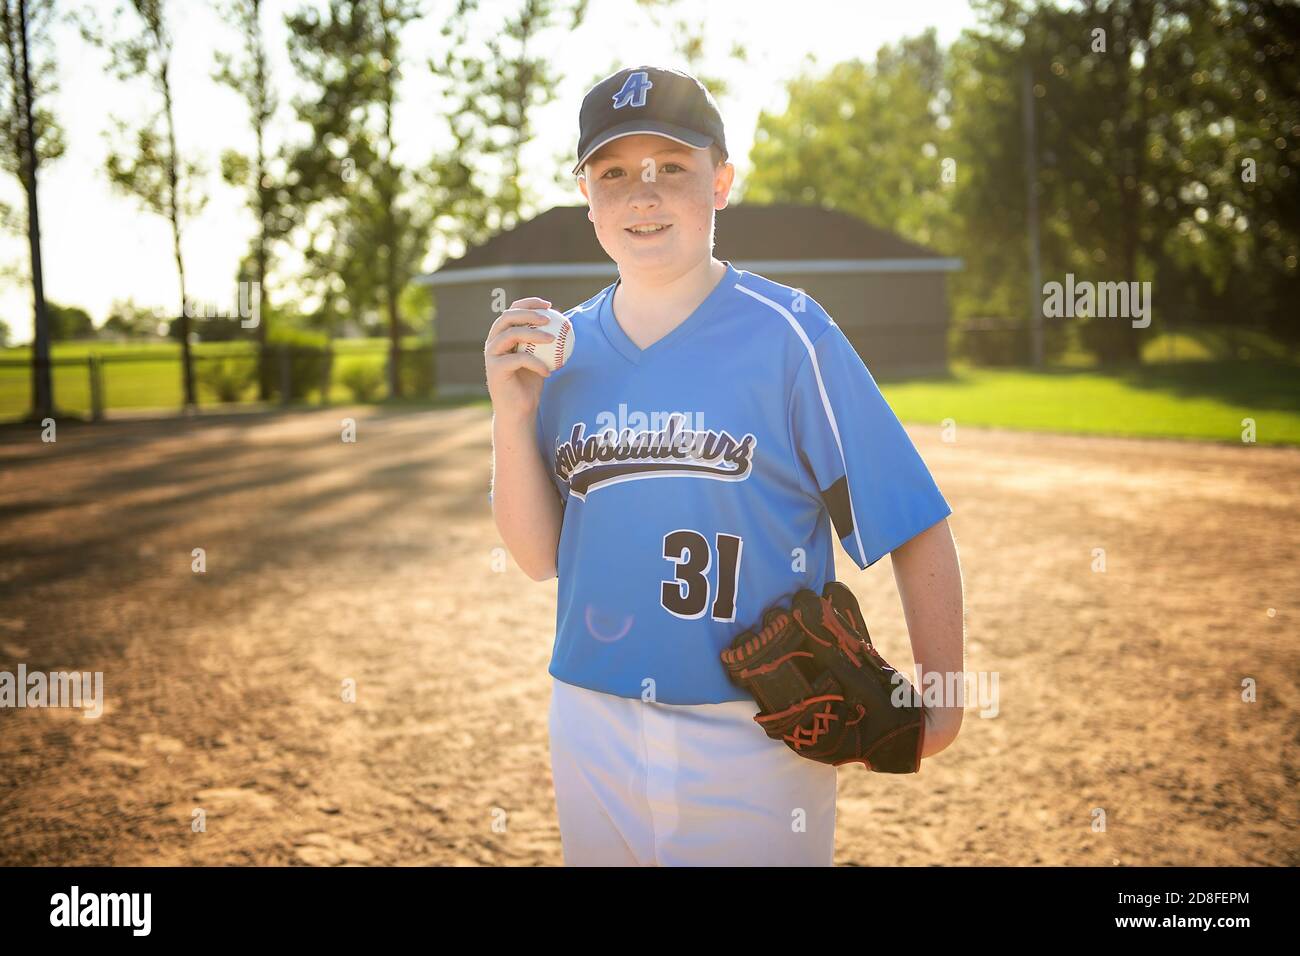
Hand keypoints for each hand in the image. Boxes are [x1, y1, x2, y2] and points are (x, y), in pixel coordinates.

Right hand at [484, 297, 557, 421]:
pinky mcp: (494, 368)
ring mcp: (491, 355)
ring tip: (552, 339)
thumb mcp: (542, 358)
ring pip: (511, 334)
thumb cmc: (531, 384)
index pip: (512, 310)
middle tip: (548, 318)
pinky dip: (536, 363)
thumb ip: (546, 340)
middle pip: (507, 317)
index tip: (550, 306)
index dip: (529, 303)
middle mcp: (493, 342)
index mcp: (503, 335)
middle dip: (528, 312)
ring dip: (533, 333)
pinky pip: (518, 359)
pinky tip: (548, 371)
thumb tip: (565, 321)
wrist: (519, 410)